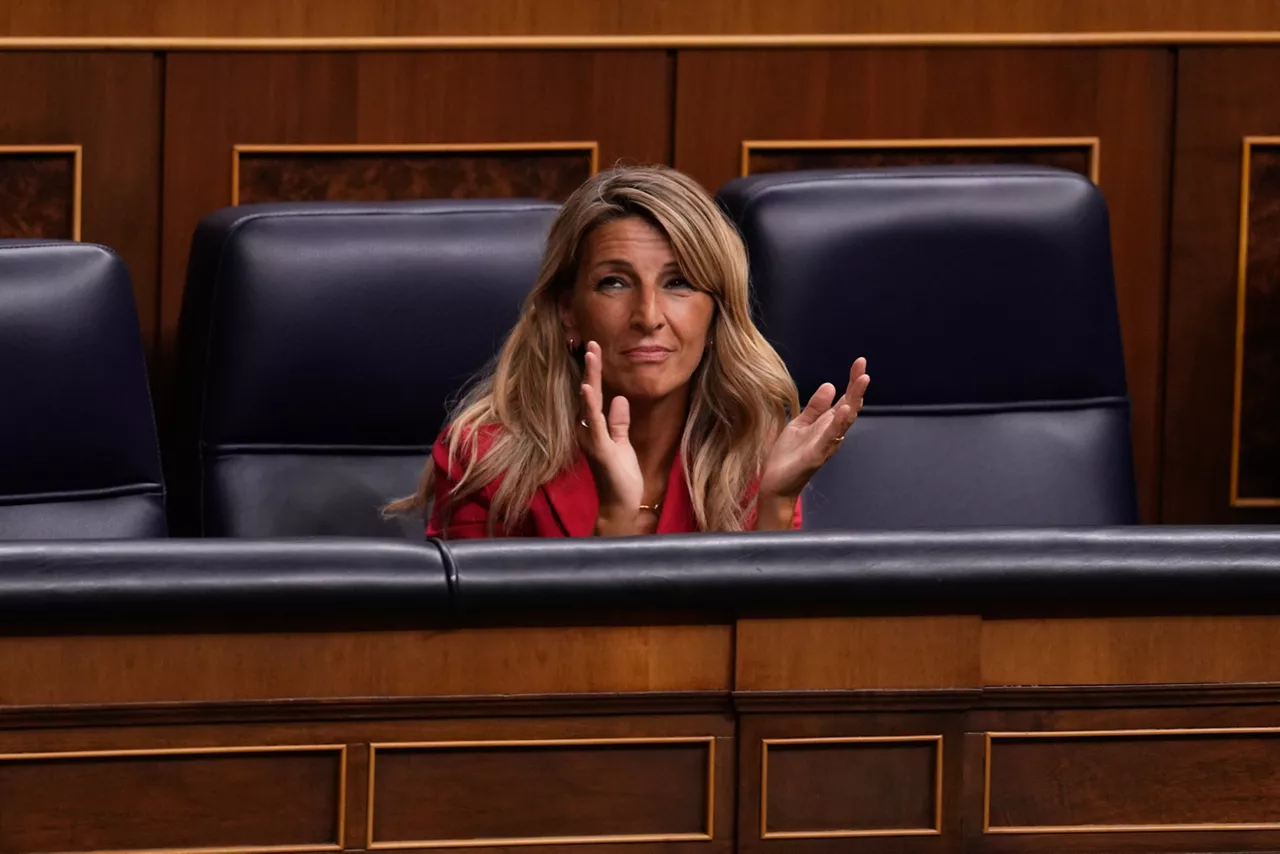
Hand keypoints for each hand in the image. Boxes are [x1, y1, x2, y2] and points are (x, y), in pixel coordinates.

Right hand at [579, 341, 644, 533]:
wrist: (620, 504)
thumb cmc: (621, 476)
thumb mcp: (623, 444)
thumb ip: (619, 422)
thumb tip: (620, 400)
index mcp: (594, 427)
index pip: (594, 394)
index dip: (594, 372)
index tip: (595, 349)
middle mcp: (588, 430)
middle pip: (589, 393)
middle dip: (590, 367)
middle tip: (591, 343)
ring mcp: (592, 438)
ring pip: (589, 402)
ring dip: (590, 378)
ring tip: (591, 355)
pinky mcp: (599, 448)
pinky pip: (594, 422)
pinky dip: (590, 405)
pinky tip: (587, 388)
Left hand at [758, 358, 869, 502]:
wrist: (777, 483)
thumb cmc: (789, 455)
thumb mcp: (800, 424)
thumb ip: (815, 407)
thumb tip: (830, 385)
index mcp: (827, 424)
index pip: (844, 399)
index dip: (852, 381)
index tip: (860, 362)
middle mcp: (832, 433)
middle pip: (849, 406)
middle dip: (857, 387)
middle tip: (864, 368)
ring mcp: (826, 443)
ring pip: (845, 420)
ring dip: (853, 401)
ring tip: (861, 382)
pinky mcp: (817, 454)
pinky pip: (830, 437)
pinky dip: (838, 423)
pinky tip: (843, 409)